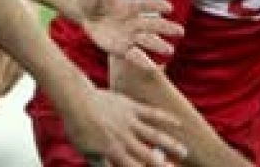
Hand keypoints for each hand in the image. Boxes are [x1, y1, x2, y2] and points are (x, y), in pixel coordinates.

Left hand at [61, 89, 185, 166]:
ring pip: (155, 135)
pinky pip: (152, 113)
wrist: (76, 99)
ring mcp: (129, 121)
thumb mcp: (86, 150)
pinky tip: (178, 123)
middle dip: (164, 164)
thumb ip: (101, 164)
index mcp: (113, 151)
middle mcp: (124, 138)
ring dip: (171, 144)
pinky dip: (166, 117)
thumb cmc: (78, 126)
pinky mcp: (130, 106)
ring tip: (184, 152)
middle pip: (149, 155)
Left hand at [76, 0, 182, 71]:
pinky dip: (142, 61)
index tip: (168, 7)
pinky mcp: (121, 48)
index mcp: (130, 3)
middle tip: (180, 32)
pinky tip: (152, 67)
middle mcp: (134, 20)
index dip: (155, 4)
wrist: (84, 11)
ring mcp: (129, 35)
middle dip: (165, 28)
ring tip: (169, 50)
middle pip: (152, 24)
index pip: (145, 3)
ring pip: (146, 40)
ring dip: (157, 45)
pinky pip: (133, 56)